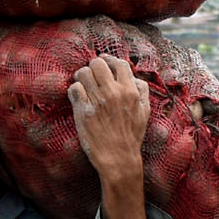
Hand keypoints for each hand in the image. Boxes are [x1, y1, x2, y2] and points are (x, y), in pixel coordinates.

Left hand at [68, 53, 149, 187]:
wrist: (118, 158)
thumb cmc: (131, 136)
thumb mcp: (144, 112)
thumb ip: (142, 91)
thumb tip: (133, 77)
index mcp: (130, 91)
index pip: (119, 63)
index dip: (109, 60)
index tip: (104, 62)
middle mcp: (114, 93)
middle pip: (97, 63)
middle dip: (93, 68)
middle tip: (91, 77)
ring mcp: (97, 101)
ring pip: (82, 73)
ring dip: (81, 78)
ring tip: (83, 86)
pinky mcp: (83, 110)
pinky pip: (74, 88)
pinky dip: (75, 91)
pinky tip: (79, 98)